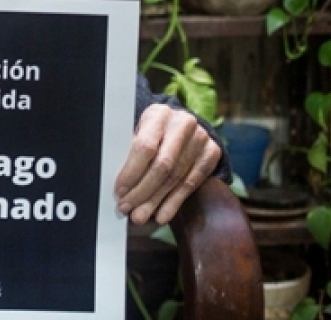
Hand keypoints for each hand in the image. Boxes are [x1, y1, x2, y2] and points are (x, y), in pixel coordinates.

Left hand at [114, 104, 221, 225]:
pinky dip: (174, 202)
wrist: (180, 123)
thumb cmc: (151, 131)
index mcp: (158, 114)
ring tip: (140, 216)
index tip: (119, 191)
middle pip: (162, 165)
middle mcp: (183, 123)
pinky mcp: (212, 153)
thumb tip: (118, 186)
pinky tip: (161, 215)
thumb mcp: (138, 131)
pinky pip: (191, 183)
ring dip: (156, 201)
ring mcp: (201, 138)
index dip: (131, 172)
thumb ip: (128, 151)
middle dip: (142, 191)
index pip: (145, 146)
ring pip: (176, 177)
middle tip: (127, 208)